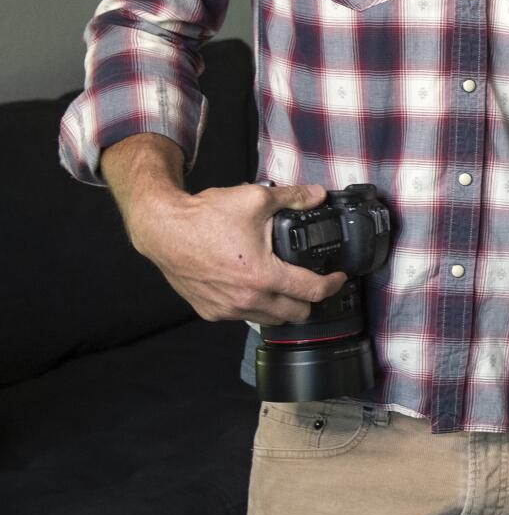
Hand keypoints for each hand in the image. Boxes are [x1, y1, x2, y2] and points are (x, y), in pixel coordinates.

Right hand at [126, 181, 346, 323]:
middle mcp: (247, 299)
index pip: (312, 291)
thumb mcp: (256, 198)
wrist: (163, 230)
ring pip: (269, 319)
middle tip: (313, 283)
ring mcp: (227, 309)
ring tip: (286, 287)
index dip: (333, 285)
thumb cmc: (205, 216)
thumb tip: (318, 195)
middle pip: (295, 314)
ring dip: (282, 307)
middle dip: (310, 300)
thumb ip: (293, 197)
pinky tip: (256, 289)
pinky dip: (255, 307)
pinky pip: (243, 317)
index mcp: (264, 276)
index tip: (339, 278)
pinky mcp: (210, 311)